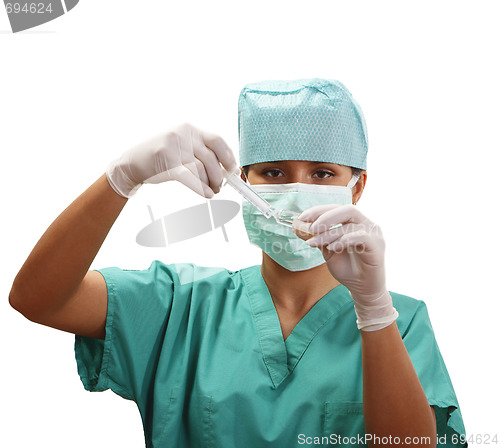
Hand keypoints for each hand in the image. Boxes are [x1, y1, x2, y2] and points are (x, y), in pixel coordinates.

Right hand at [106, 123, 237, 197]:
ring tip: (211, 191)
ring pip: (202, 170)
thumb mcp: (183, 146)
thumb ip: (202, 152)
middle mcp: (183, 135)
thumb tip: (228, 169)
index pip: (218, 141)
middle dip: (219, 176)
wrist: (133, 162)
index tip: (233, 171)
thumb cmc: (163, 156)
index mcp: (190, 129)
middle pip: (211, 158)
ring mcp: (174, 148)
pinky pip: (190, 178)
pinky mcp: (167, 164)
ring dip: (210, 184)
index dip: (229, 157)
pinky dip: (201, 189)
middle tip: (220, 187)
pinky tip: (207, 195)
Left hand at [293, 204, 397, 330]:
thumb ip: (317, 238)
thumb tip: (297, 227)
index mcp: (356, 222)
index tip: (302, 217)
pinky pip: (361, 236)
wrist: (362, 290)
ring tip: (314, 243)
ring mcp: (374, 235)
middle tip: (310, 228)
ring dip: (328, 234)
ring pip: (350, 225)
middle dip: (325, 216)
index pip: (338, 208)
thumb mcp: (328, 251)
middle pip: (348, 210)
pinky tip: (332, 248)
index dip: (319, 210)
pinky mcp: (377, 247)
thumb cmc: (348, 269)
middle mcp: (367, 225)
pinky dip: (344, 240)